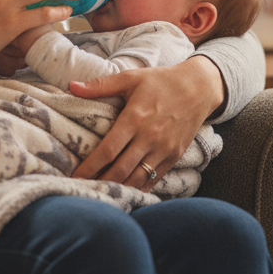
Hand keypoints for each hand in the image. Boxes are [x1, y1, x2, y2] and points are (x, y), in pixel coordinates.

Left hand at [68, 56, 224, 191]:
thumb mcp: (131, 77)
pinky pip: (155, 179)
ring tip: (101, 196)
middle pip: (121, 169)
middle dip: (100, 183)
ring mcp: (164, 149)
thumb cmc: (161, 81)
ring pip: (138, 179)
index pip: (108, 150)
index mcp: (135, 118)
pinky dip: (139, 189)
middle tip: (82, 191)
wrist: (200, 87)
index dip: (90, 167)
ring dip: (119, 189)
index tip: (75, 177)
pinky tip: (126, 193)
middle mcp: (149, 137)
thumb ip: (100, 85)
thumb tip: (71, 86)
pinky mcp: (175, 156)